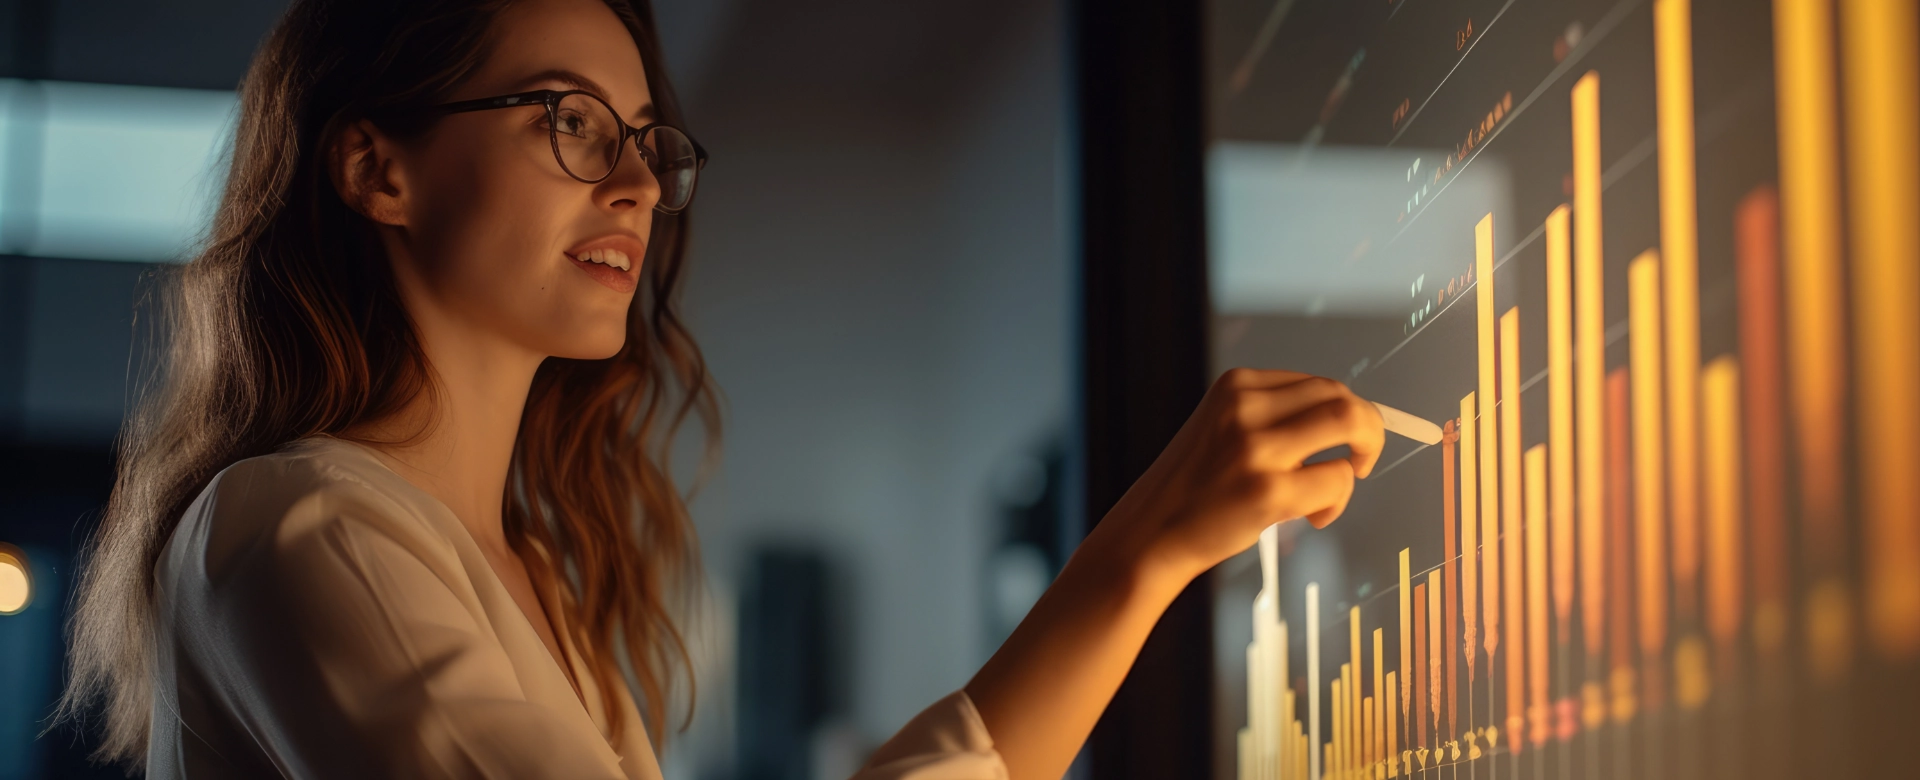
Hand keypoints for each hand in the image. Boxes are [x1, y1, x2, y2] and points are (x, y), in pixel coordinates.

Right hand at [1091, 368, 1386, 586]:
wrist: (1151, 533)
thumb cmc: (1194, 488)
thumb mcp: (1224, 428)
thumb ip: (1273, 416)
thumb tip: (1346, 418)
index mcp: (1236, 386)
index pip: (1319, 382)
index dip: (1349, 411)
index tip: (1349, 438)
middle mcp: (1245, 408)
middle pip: (1341, 397)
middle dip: (1368, 429)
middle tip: (1362, 460)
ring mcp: (1257, 449)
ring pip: (1349, 425)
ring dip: (1363, 455)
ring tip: (1340, 486)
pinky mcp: (1267, 491)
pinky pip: (1336, 480)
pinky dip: (1338, 500)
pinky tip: (1315, 516)